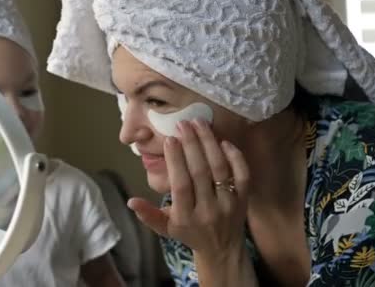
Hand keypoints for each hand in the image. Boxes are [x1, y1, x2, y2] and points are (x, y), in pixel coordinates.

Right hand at [128, 119, 250, 257]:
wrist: (223, 251)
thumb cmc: (189, 234)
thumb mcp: (165, 229)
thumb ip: (148, 215)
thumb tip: (130, 200)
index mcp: (186, 217)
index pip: (181, 185)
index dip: (176, 161)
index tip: (170, 139)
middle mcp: (209, 210)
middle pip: (200, 172)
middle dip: (192, 144)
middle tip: (183, 123)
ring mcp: (229, 204)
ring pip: (220, 169)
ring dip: (210, 143)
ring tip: (199, 123)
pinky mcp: (244, 199)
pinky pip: (242, 174)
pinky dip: (235, 156)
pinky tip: (223, 140)